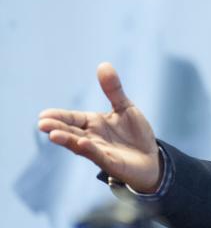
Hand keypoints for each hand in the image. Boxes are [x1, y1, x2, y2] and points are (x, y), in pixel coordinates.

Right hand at [38, 63, 161, 192]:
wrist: (151, 158)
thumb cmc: (134, 134)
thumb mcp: (125, 108)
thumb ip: (114, 90)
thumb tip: (103, 64)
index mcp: (93, 123)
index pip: (72, 118)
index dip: (59, 116)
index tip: (43, 114)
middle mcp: (92, 138)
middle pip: (71, 132)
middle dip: (57, 128)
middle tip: (42, 124)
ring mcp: (100, 151)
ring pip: (80, 145)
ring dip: (68, 140)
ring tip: (53, 135)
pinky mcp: (112, 163)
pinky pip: (99, 156)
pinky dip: (91, 150)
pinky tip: (83, 144)